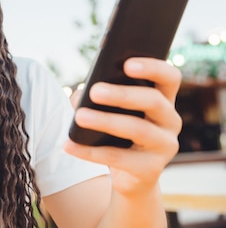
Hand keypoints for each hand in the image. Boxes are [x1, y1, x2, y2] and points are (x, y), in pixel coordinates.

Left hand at [64, 57, 182, 195]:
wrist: (127, 175)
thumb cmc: (115, 131)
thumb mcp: (107, 109)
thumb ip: (96, 96)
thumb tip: (81, 95)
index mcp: (163, 98)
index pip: (169, 76)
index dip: (152, 67)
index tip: (126, 64)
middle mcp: (170, 120)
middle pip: (153, 100)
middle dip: (122, 94)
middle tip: (94, 91)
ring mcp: (165, 146)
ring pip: (138, 129)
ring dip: (106, 121)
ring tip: (79, 117)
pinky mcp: (151, 169)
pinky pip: (119, 158)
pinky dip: (90, 152)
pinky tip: (69, 145)